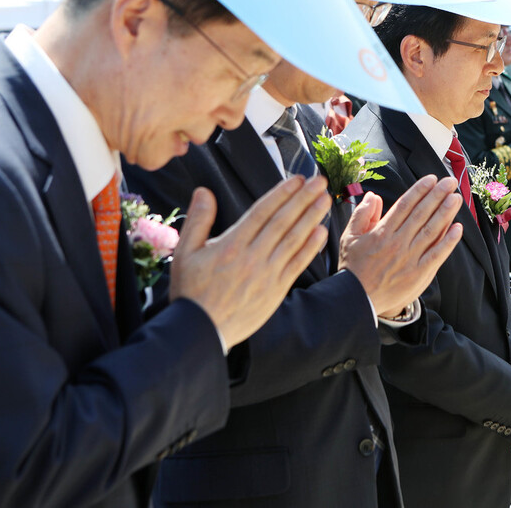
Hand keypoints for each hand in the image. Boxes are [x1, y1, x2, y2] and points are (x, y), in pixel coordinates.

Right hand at [171, 176, 331, 349]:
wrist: (202, 330)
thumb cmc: (191, 291)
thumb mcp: (186, 252)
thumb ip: (198, 220)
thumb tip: (204, 191)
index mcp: (232, 244)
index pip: (262, 211)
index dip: (281, 193)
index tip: (296, 179)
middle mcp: (253, 256)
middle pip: (283, 221)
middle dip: (303, 198)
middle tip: (319, 181)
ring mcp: (267, 274)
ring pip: (294, 240)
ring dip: (311, 217)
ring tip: (324, 199)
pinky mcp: (276, 290)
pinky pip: (297, 264)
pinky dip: (310, 247)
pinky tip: (321, 232)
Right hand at [339, 175, 463, 317]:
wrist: (357, 299)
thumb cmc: (353, 268)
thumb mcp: (349, 237)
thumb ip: (362, 215)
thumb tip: (372, 196)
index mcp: (382, 232)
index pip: (405, 205)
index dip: (419, 190)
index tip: (431, 179)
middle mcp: (398, 242)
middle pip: (421, 214)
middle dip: (437, 195)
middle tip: (450, 182)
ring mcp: (410, 258)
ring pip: (432, 231)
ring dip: (446, 213)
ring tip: (456, 198)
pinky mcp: (419, 274)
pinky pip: (437, 255)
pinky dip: (449, 242)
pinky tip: (458, 228)